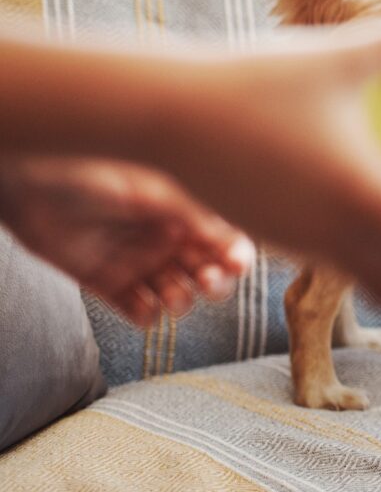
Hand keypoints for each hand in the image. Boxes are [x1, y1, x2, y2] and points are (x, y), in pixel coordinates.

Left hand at [0, 156, 253, 325]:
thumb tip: (236, 242)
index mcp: (182, 212)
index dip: (235, 255)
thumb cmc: (95, 175)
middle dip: (213, 282)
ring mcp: (138, 263)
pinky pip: (138, 311)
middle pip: (205, 273)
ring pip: (176, 295)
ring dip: (181, 301)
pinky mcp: (109, 284)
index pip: (222, 240)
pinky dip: (145, 315)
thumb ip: (195, 217)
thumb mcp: (154, 192)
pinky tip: (142, 305)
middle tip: (207, 282)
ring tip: (171, 295)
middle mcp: (165, 239)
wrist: (33, 186)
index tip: (238, 265)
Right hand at [148, 10, 380, 302]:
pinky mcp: (264, 237)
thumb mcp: (341, 53)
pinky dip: (351, 245)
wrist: (163, 112)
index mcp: (365, 201)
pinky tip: (355, 201)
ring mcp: (294, 245)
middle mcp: (331, 237)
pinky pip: (321, 253)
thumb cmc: (258, 77)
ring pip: (357, 276)